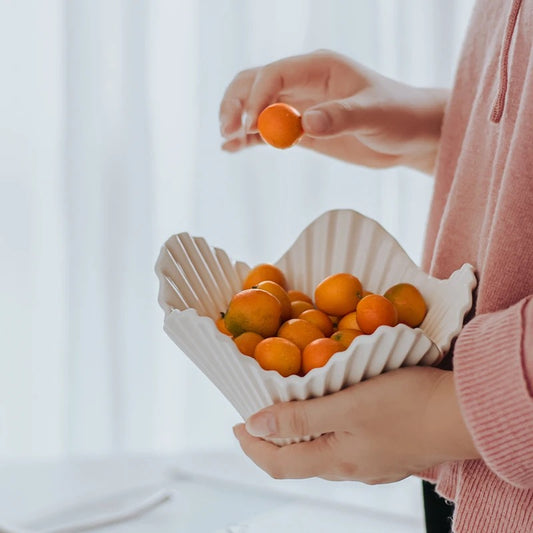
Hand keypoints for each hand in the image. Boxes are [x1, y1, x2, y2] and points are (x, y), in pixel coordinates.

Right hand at [219, 50, 447, 173]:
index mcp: (319, 67)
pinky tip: (233, 149)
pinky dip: (249, 138)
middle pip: (255, 83)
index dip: (256, 97)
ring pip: (255, 106)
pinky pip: (267, 130)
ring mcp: (299, 106)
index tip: (249, 125)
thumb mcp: (375, 114)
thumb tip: (305, 123)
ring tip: (227, 142)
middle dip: (236, 104)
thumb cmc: (400, 115)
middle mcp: (303, 83)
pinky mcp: (300, 129)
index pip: (274, 75)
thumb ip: (341, 117)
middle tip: (228, 132)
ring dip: (238, 121)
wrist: (410, 135)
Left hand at [233, 367, 479, 483]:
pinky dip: (323, 434)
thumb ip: (301, 419)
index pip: (277, 463)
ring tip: (286, 413)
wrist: (462, 415)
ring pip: (320, 454)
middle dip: (270, 441)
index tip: (236, 425)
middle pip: (296, 461)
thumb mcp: (347, 406)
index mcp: (336, 461)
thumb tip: (256, 426)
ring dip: (297, 437)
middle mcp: (350, 470)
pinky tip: (329, 416)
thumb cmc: (406, 404)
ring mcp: (370, 465)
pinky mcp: (386, 454)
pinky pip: (342, 448)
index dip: (251, 447)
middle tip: (257, 416)